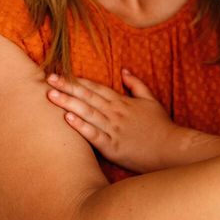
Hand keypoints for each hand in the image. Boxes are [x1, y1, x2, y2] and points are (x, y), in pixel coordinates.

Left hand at [46, 69, 192, 172]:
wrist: (171, 149)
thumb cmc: (161, 126)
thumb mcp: (151, 100)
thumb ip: (136, 85)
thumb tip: (124, 70)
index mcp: (122, 102)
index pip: (95, 88)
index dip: (77, 81)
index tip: (60, 74)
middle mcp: (115, 113)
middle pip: (87, 97)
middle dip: (67, 87)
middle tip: (48, 79)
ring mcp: (113, 130)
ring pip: (87, 113)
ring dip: (68, 103)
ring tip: (51, 96)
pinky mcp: (113, 147)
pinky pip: (94, 135)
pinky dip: (81, 126)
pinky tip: (68, 119)